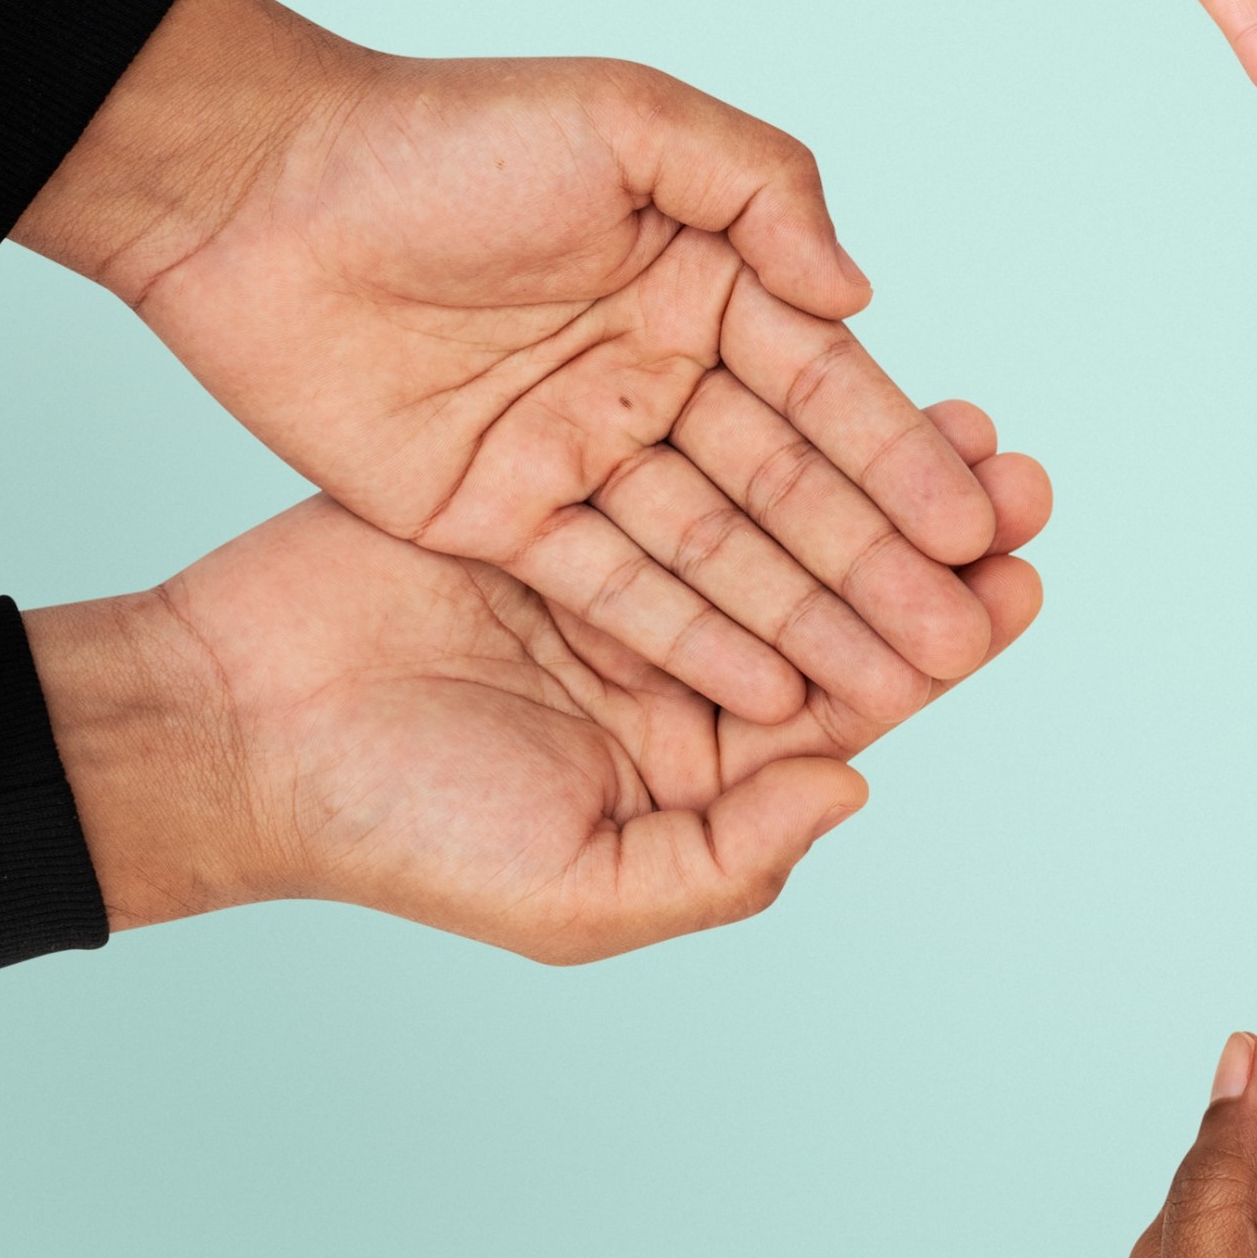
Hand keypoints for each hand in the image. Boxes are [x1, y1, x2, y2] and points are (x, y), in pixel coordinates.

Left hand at [14, 0, 1008, 720]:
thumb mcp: (627, 118)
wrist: (248, 192)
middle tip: (960, 638)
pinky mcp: (501, 515)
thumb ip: (764, 191)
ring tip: (892, 687)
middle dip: (879, 568)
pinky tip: (767, 694)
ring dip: (807, 622)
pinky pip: (613, 591)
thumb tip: (858, 297)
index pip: (830, 390)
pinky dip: (689, 643)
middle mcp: (657, 373)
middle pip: (791, 488)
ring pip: (718, 553)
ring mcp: (582, 450)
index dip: (905, 464)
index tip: (979, 530)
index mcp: (705, 283)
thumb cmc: (436, 133)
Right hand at [24, 402, 1047, 961]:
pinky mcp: (566, 495)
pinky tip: (824, 369)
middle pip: (842, 591)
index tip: (1019, 583)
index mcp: (710, 761)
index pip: (858, 697)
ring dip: (870, 464)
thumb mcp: (582, 888)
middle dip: (936, 538)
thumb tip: (853, 782)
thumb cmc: (396, 832)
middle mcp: (687, 663)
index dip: (945, 641)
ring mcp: (630, 573)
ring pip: (782, 511)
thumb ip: (728, 854)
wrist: (237, 731)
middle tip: (1019, 478)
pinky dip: (757, 414)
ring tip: (959, 418)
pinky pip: (686, 452)